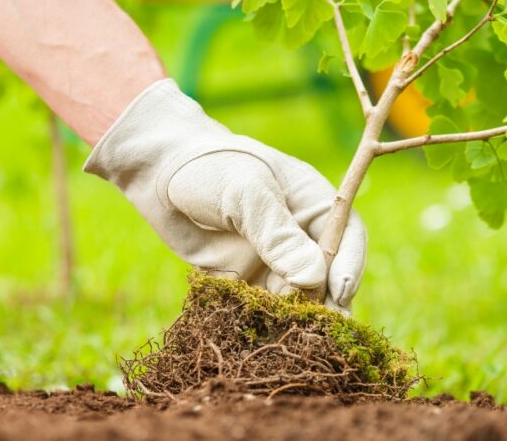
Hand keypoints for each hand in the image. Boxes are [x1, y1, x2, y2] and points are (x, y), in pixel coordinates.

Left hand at [84, 79, 366, 313]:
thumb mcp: (245, 193)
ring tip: (292, 336)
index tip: (339, 292)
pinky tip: (263, 337)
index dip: (348, 265)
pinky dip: (267, 324)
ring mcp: (274, 261)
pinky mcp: (246, 282)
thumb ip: (277, 234)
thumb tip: (312, 279)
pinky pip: (264, 309)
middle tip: (322, 328)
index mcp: (313, 203)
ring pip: (299, 297)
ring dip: (298, 318)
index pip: (348, 236)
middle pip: (328, 274)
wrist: (158, 175)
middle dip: (327, 302)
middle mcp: (300, 236)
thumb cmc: (208, 169)